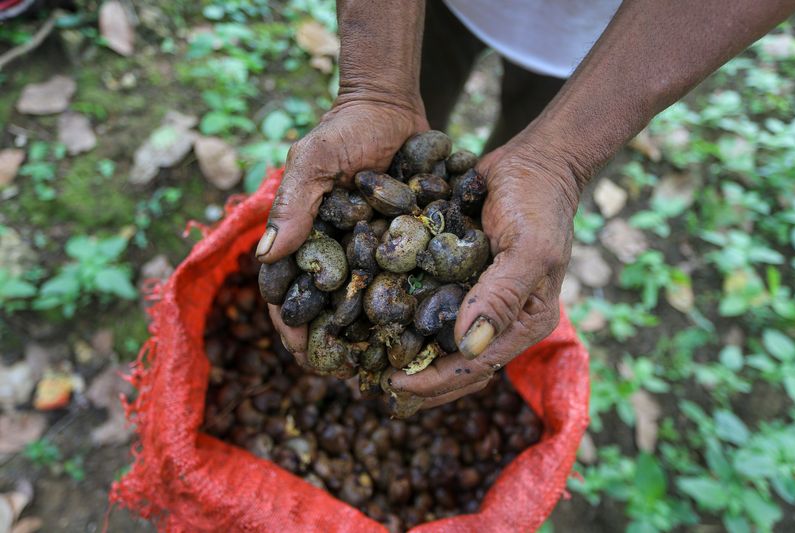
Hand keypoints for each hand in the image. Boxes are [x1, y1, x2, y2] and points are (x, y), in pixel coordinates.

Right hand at [256, 94, 427, 366]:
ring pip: (367, 304)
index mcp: (306, 240)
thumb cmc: (342, 130)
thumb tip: (265, 257)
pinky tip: (419, 334)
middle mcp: (337, 253)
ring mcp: (371, 252)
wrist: (390, 106)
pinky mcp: (404, 245)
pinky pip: (403, 282)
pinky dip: (407, 308)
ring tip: (383, 366)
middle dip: (334, 344)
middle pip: (330, 309)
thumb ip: (293, 204)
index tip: (304, 353)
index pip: (290, 292)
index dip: (293, 326)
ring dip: (370, 336)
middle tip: (348, 374)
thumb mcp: (313, 161)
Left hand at [382, 139, 580, 414]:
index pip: (476, 367)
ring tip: (367, 362)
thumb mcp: (529, 248)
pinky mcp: (457, 276)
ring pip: (438, 341)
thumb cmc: (539, 203)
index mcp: (524, 322)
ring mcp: (477, 298)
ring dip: (406, 354)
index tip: (393, 384)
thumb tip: (468, 348)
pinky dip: (403, 318)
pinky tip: (370, 322)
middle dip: (417, 380)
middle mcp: (499, 318)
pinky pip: (429, 305)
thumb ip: (502, 297)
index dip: (434, 382)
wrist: (534, 160)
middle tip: (371, 380)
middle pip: (455, 365)